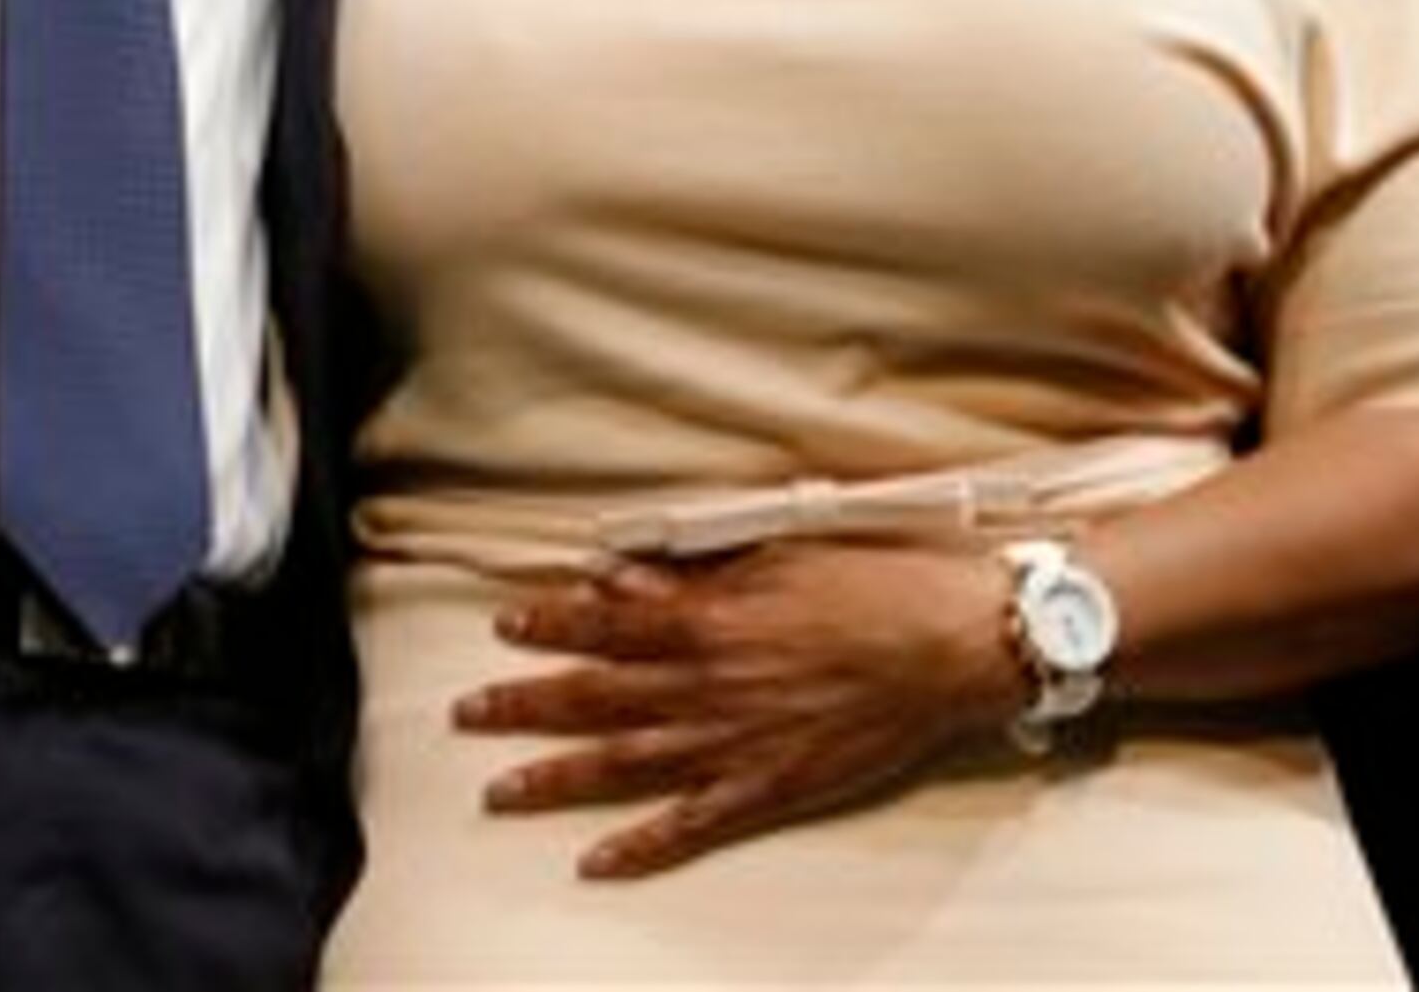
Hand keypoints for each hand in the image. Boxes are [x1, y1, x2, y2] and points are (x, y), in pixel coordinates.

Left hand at [456, 541, 1023, 878]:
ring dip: (555, 777)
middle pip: (594, 696)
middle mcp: (706, 683)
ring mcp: (734, 742)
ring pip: (622, 764)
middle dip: (523, 704)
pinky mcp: (770, 788)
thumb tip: (620, 577)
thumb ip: (692, 575)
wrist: (951, 644)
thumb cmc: (872, 584)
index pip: (603, 624)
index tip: (503, 627)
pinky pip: (691, 824)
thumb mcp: (775, 557)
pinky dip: (640, 846)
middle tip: (466, 714)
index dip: (548, 625)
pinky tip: (594, 862)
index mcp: (706, 617)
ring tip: (499, 790)